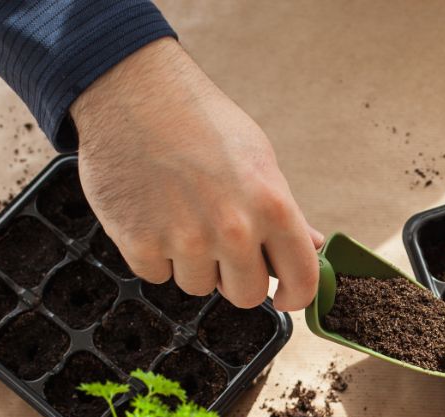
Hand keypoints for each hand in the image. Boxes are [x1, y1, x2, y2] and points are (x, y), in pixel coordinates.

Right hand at [70, 38, 322, 309]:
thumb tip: (311, 246)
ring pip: (198, 286)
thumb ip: (285, 212)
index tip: (284, 296)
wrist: (133, 91)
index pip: (301, 280)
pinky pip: (156, 274)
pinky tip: (151, 213)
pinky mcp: (140, 244)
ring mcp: (185, 241)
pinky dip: (153, 252)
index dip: (295, 296)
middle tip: (220, 244)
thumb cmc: (200, 120)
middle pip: (246, 296)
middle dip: (236, 278)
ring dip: (191, 262)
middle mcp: (233, 230)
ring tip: (180, 214)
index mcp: (272, 207)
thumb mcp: (259, 157)